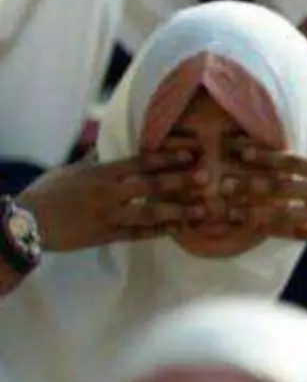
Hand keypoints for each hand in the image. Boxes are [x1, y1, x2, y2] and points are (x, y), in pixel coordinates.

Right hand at [17, 151, 204, 251]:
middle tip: (206, 177)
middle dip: (180, 182)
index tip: (191, 152)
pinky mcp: (105, 236)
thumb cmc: (47, 193)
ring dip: (178, 211)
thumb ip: (95, 159)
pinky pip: (138, 234)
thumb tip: (108, 144)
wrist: (26, 224)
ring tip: (203, 209)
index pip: (139, 162)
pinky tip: (180, 229)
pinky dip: (160, 231)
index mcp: (99, 173)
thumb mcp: (70, 170)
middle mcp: (107, 193)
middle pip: (149, 186)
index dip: (167, 157)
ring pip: (149, 214)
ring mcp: (108, 216)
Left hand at [217, 129, 306, 255]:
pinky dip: (274, 231)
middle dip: (248, 185)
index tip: (242, 152)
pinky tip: (256, 229)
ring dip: (253, 211)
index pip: (291, 162)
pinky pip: (294, 234)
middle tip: (222, 184)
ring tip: (230, 211)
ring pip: (279, 213)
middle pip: (277, 188)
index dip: (264, 156)